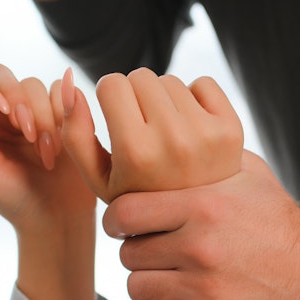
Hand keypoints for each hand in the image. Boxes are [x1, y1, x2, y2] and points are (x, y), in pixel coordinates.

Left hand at [0, 62, 95, 236]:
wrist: (55, 216)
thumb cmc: (9, 197)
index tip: (0, 109)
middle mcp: (0, 111)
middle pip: (0, 73)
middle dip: (16, 99)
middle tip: (27, 132)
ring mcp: (31, 110)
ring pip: (33, 84)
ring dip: (41, 118)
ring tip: (46, 154)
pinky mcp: (61, 113)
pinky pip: (61, 90)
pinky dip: (62, 115)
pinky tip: (61, 146)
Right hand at [61, 67, 242, 202]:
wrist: (200, 223)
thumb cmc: (141, 197)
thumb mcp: (99, 179)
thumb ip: (75, 134)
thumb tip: (68, 83)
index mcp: (136, 153)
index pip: (111, 83)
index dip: (110, 98)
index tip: (117, 118)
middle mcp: (173, 141)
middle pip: (140, 76)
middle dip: (136, 95)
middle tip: (143, 127)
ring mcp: (206, 134)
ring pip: (170, 80)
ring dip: (164, 98)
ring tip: (167, 132)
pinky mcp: (231, 128)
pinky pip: (203, 83)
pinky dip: (195, 98)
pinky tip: (191, 128)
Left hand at [101, 151, 299, 299]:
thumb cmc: (275, 216)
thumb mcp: (244, 172)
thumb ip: (201, 157)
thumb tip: (162, 133)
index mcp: (203, 206)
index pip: (125, 212)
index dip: (116, 220)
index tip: (122, 225)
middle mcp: (200, 246)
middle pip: (129, 253)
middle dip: (136, 253)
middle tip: (153, 254)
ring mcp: (205, 288)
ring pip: (137, 289)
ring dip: (145, 286)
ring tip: (162, 281)